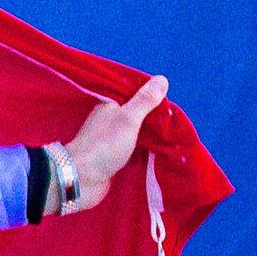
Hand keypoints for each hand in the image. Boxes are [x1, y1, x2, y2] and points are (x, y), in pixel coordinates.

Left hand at [58, 76, 166, 213]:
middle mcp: (108, 118)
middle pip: (137, 112)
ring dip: (150, 132)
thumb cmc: (104, 145)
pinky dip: (144, 146)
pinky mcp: (112, 154)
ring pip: (136, 129)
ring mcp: (110, 137)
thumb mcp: (128, 118)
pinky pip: (133, 146)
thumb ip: (144, 100)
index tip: (170, 102)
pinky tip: (159, 148)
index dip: (152, 96)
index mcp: (109, 104)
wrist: (81, 177)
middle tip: (175, 121)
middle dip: (154, 116)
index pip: (135, 93)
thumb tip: (162, 78)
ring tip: (172, 133)